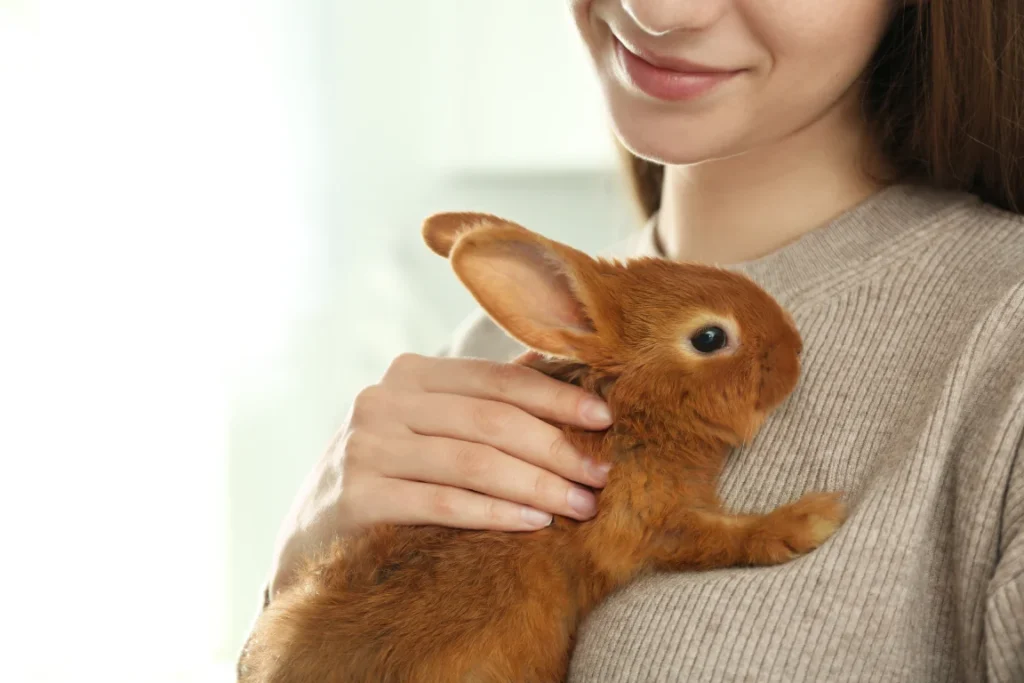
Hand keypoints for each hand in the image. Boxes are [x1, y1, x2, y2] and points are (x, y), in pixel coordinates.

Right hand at [266, 352, 612, 597]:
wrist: (312, 535)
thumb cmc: (390, 474)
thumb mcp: (426, 425)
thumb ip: (480, 399)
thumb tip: (553, 368)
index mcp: (409, 374)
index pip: (496, 379)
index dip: (555, 397)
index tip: (604, 419)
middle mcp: (383, 401)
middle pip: (491, 420)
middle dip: (556, 448)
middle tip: (601, 475)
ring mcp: (366, 448)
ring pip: (474, 462)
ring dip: (538, 485)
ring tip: (580, 506)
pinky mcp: (359, 498)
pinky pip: (445, 503)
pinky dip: (496, 513)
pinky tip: (535, 524)